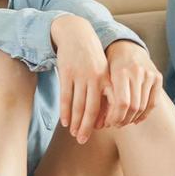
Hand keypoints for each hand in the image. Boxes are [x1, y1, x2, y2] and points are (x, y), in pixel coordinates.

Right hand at [50, 15, 107, 143]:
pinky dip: (65, 111)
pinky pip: (65, 97)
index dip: (106, 120)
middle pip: (92, 109)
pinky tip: (65, 122)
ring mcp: (80, 75)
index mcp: (107, 78)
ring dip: (75, 122)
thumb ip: (105, 92)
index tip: (101, 131)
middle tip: (83, 140)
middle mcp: (95, 78)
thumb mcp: (103, 71)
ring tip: (73, 133)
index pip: (109, 105)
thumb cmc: (92, 58)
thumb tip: (104, 118)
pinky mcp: (66, 73)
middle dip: (87, 127)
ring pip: (77, 105)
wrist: (77, 35)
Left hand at [100, 40, 161, 128]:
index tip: (109, 123)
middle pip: (133, 107)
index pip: (122, 103)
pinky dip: (144, 114)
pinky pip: (153, 102)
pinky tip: (135, 119)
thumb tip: (100, 123)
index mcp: (121, 71)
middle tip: (116, 125)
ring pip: (143, 106)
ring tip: (124, 122)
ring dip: (133, 118)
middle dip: (123, 120)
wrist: (126, 46)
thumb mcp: (103, 76)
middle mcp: (137, 72)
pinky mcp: (158, 77)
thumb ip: (103, 97)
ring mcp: (149, 74)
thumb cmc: (109, 66)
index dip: (116, 117)